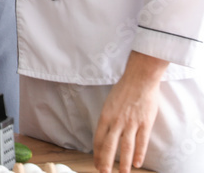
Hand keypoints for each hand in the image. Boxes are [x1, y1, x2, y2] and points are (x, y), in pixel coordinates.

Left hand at [93, 52, 166, 172]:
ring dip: (123, 162)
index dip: (97, 153)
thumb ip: (108, 118)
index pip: (98, 139)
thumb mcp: (109, 103)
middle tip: (103, 172)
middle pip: (109, 145)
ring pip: (125, 147)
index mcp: (105, 116)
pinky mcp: (145, 123)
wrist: (140, 79)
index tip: (96, 162)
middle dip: (105, 161)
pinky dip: (139, 154)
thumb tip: (105, 132)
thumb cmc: (124, 89)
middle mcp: (116, 121)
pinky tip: (136, 163)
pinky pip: (141, 142)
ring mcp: (131, 123)